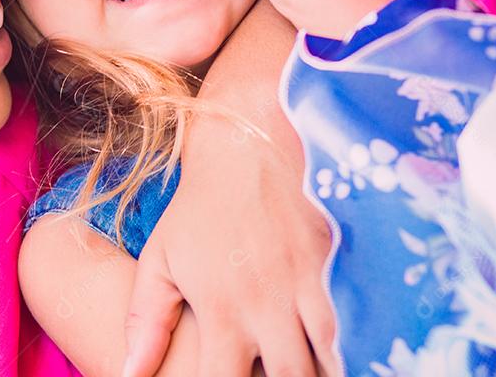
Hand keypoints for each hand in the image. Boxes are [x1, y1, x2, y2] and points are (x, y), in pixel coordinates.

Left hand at [121, 0, 337, 376]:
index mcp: (219, 310)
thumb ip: (145, 320)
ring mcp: (310, 284)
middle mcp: (266, 305)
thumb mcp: (162, 259)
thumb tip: (129, 373)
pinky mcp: (345, 261)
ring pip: (335, 361)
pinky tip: (359, 344)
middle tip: (281, 369)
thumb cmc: (200, 206)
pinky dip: (363, 341)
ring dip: (330, 367)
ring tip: (326, 362)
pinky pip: (366, 321)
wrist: (249, 140)